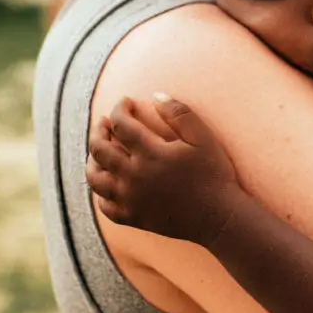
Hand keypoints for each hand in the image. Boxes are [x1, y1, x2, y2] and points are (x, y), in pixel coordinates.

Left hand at [86, 94, 240, 247]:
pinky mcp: (133, 218)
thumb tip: (156, 95)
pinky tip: (109, 182)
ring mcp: (130, 199)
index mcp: (150, 154)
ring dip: (92, 160)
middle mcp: (134, 177)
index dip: (119, 108)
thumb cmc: (214, 174)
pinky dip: (101, 192)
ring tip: (99, 150)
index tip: (125, 101)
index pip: (121, 124)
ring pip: (95, 178)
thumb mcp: (203, 137)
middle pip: (100, 149)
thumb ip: (179, 113)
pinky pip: (104, 206)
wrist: (219, 217)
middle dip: (98, 130)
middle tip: (104, 122)